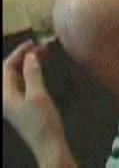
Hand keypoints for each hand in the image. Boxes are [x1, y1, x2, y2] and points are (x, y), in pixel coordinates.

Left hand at [2, 41, 68, 159]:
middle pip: (9, 71)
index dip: (19, 52)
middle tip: (40, 47)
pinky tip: (40, 68)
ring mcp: (12, 101)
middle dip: (23, 57)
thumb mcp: (38, 94)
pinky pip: (22, 82)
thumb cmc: (42, 119)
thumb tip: (30, 55)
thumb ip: (32, 73)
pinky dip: (30, 72)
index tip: (33, 43)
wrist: (47, 142)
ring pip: (16, 76)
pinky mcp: (21, 104)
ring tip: (42, 54)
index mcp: (5, 94)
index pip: (6, 67)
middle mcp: (5, 96)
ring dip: (27, 63)